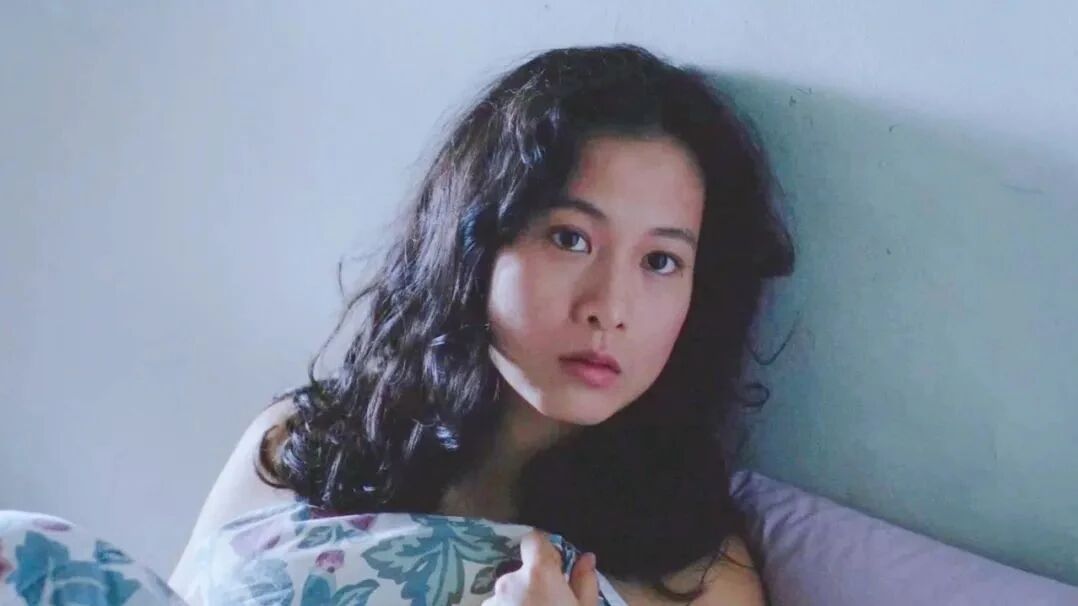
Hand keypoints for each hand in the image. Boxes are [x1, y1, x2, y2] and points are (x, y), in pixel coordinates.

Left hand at [482, 529, 598, 605]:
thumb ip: (584, 582)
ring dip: (517, 601)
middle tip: (548, 603)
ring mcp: (492, 601)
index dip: (544, 550)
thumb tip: (586, 558)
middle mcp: (509, 581)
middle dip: (532, 583)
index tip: (555, 567)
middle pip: (521, 570)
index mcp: (538, 573)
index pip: (533, 540)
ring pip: (508, 593)